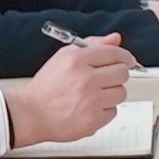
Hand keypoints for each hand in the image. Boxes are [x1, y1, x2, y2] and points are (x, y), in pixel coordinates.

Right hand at [6, 37, 132, 147]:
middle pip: (122, 73)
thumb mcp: (64, 57)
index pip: (114, 53)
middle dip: (116, 75)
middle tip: (105, 79)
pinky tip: (89, 108)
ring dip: (110, 94)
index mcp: (77, 59)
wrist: (31, 113)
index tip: (127, 61)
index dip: (124, 57)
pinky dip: (104, 110)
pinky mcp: (93, 120)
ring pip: (120, 93)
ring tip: (93, 95)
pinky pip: (113, 112)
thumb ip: (92, 45)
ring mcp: (91, 101)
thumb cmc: (46, 87)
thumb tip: (115, 39)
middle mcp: (86, 79)